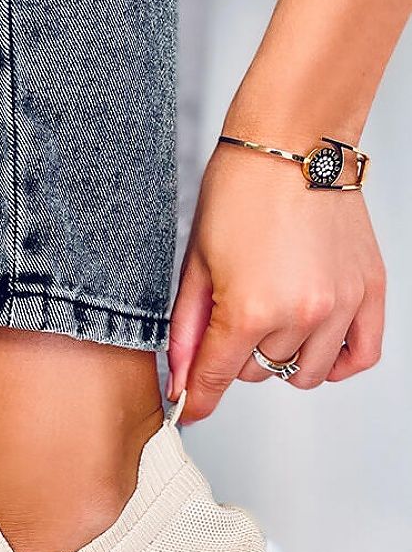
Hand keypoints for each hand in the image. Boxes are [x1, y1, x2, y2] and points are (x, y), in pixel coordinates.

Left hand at [167, 142, 385, 423]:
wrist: (293, 143)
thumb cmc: (239, 191)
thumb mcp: (196, 262)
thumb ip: (188, 327)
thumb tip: (180, 376)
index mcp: (251, 308)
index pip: (218, 377)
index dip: (198, 396)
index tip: (189, 408)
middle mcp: (301, 315)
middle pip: (258, 374)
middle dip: (237, 354)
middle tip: (231, 312)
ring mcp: (340, 306)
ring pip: (304, 373)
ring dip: (282, 357)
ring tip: (270, 318)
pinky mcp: (369, 292)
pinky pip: (359, 357)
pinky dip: (335, 361)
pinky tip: (313, 342)